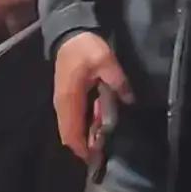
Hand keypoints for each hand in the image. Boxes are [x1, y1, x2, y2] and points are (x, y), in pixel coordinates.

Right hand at [54, 31, 133, 161]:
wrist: (68, 33)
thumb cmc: (85, 47)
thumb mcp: (105, 60)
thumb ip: (117, 80)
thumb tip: (129, 99)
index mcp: (69, 99)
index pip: (72, 133)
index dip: (83, 149)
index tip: (98, 158)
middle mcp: (62, 105)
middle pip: (69, 135)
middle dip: (85, 146)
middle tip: (105, 149)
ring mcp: (62, 101)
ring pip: (71, 128)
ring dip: (86, 135)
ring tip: (105, 136)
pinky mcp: (65, 97)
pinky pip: (73, 119)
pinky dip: (84, 125)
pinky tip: (100, 121)